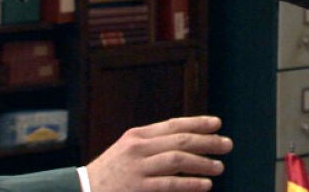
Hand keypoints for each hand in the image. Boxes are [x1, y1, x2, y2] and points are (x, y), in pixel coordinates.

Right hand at [86, 115, 232, 191]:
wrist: (81, 191)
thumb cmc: (111, 173)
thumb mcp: (128, 151)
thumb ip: (154, 144)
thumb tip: (188, 140)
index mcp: (137, 135)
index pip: (173, 124)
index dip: (198, 122)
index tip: (218, 123)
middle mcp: (138, 148)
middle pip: (180, 140)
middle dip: (208, 141)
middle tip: (227, 145)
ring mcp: (137, 168)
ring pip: (178, 160)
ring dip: (202, 163)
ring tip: (219, 167)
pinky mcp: (137, 188)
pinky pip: (170, 184)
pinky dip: (190, 184)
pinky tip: (205, 185)